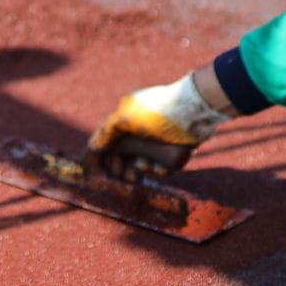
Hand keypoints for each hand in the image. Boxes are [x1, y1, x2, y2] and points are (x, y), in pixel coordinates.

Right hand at [86, 70, 230, 180]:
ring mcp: (157, 146)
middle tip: (120, 174)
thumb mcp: (125, 116)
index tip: (97, 173)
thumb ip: (106, 132)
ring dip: (135, 172)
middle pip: (123, 159)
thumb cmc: (156, 111)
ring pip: (140, 167)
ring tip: (137, 172)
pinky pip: (161, 169)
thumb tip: (92, 147)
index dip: (101, 158)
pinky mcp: (173, 156)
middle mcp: (141, 135)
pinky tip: (156, 166)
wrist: (192, 112)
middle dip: (119, 169)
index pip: (108, 144)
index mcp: (127, 124)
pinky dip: (157, 170)